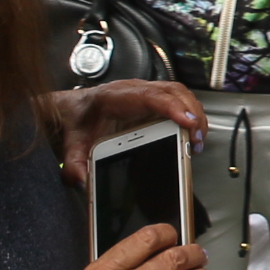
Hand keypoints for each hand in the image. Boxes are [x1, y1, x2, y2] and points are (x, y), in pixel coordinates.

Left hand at [41, 80, 206, 187]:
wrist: (74, 111)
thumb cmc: (78, 121)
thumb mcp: (72, 144)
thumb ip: (73, 163)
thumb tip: (81, 179)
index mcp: (115, 96)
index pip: (149, 96)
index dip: (172, 107)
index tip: (187, 122)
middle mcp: (135, 90)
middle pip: (172, 92)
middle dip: (191, 113)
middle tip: (197, 140)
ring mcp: (146, 94)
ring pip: (179, 94)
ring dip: (194, 114)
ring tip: (198, 141)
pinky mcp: (153, 102)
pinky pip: (177, 101)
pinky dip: (189, 115)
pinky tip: (192, 134)